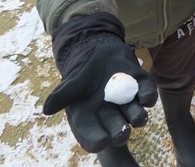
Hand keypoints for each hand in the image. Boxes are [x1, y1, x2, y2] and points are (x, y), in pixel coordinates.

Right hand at [43, 13, 157, 152]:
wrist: (99, 52)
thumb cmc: (82, 73)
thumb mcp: (71, 84)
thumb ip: (62, 96)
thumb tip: (46, 109)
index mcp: (93, 120)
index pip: (93, 137)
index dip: (97, 140)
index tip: (101, 141)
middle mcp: (112, 116)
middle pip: (118, 130)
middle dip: (120, 133)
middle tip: (122, 134)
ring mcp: (129, 103)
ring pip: (136, 115)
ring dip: (138, 116)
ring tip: (138, 117)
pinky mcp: (141, 88)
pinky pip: (148, 94)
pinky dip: (148, 96)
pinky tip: (146, 98)